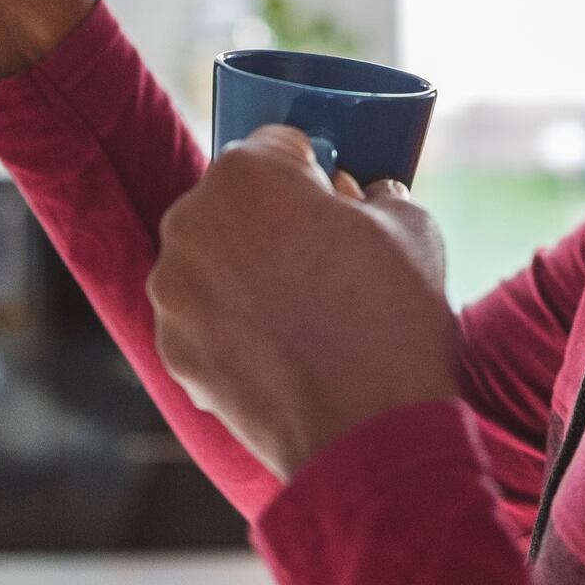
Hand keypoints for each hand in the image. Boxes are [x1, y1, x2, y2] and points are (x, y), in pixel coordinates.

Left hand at [148, 127, 460, 479]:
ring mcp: (173, 292)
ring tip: (308, 310)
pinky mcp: (172, 351)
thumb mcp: (413, 228)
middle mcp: (190, 224)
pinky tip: (285, 351)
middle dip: (276, 219)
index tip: (341, 201)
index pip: (279, 147)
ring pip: (215, 259)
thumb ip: (378, 195)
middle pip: (237, 201)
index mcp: (245, 175)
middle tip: (328, 257)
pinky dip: (236, 325)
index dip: (318, 172)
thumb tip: (366, 200)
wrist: (369, 438)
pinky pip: (205, 317)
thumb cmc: (394, 320)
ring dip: (251, 271)